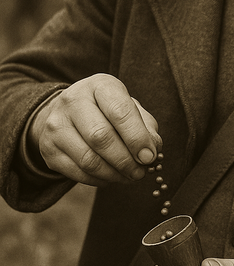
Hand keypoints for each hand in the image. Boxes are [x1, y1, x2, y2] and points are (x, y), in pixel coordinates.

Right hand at [28, 74, 160, 185]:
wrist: (68, 113)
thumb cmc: (107, 111)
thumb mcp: (129, 108)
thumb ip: (146, 127)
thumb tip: (152, 152)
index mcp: (100, 85)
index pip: (120, 111)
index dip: (137, 138)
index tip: (149, 157)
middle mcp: (73, 101)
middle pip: (101, 137)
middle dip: (126, 160)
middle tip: (140, 172)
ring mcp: (56, 125)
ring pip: (89, 159)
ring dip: (114, 174)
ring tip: (129, 176)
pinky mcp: (49, 149)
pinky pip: (78, 172)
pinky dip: (99, 180)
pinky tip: (111, 176)